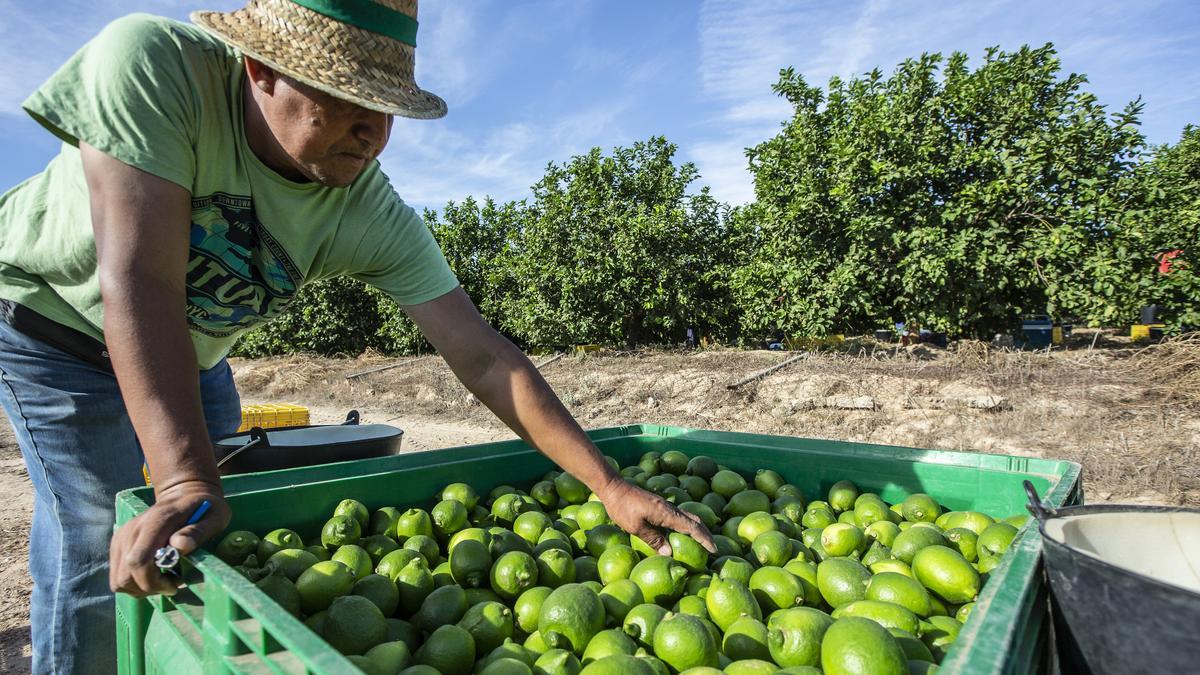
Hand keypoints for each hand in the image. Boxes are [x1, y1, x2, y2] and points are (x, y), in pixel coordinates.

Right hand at [109, 479, 229, 596]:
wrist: (185, 493)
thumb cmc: (205, 508)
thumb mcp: (214, 517)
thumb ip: (198, 531)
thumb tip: (180, 545)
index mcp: (155, 522)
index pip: (139, 561)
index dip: (153, 582)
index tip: (175, 584)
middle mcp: (132, 530)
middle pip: (125, 575)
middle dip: (149, 588)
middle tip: (173, 584)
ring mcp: (122, 537)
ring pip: (118, 580)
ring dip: (140, 588)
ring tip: (164, 580)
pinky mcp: (118, 544)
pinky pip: (118, 575)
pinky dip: (134, 583)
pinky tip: (154, 575)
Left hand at [598, 479, 716, 555]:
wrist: (614, 488)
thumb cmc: (622, 508)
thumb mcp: (636, 527)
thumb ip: (653, 540)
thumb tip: (669, 553)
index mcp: (667, 514)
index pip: (692, 527)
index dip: (704, 539)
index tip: (713, 549)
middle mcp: (670, 509)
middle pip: (694, 520)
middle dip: (705, 533)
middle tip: (712, 547)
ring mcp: (665, 506)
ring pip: (687, 517)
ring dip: (697, 529)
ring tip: (701, 542)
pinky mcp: (659, 506)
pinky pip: (679, 516)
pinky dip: (686, 525)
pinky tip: (681, 533)